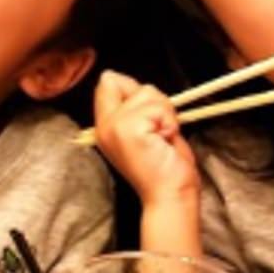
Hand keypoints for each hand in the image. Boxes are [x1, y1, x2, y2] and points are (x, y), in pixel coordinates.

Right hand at [93, 70, 199, 206]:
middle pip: (129, 82)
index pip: (108, 82)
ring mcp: (114, 126)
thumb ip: (135, 105)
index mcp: (104, 125)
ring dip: (165, 113)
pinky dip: (169, 122)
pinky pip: (158, 107)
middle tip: (158, 132)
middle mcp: (103, 125)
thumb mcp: (146, 128)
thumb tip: (118, 77)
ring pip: (147, 92)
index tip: (148, 119)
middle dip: (154, 101)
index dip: (134, 90)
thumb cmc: (164, 167)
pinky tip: (164, 141)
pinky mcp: (129, 128)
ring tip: (162, 138)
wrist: (170, 195)